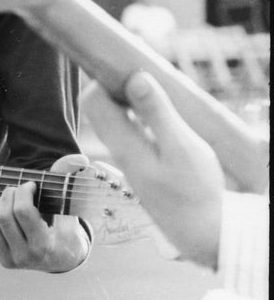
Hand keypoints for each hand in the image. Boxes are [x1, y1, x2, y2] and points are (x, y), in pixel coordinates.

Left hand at [0, 154, 90, 272]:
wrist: (63, 260)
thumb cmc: (68, 231)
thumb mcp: (73, 212)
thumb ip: (70, 185)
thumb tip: (78, 159)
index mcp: (45, 245)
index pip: (23, 212)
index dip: (24, 191)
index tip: (32, 185)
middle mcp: (25, 256)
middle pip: (4, 217)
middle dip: (10, 194)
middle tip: (19, 188)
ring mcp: (10, 259)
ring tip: (10, 199)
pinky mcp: (0, 258)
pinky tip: (1, 214)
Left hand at [82, 71, 223, 267]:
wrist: (205, 232)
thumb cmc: (197, 190)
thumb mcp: (182, 147)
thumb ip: (157, 113)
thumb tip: (135, 78)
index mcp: (123, 146)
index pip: (93, 100)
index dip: (105, 78)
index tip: (130, 68)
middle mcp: (119, 152)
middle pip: (101, 108)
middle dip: (116, 86)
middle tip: (145, 76)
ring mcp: (129, 160)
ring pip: (116, 119)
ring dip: (130, 101)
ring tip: (157, 93)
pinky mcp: (141, 166)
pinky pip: (130, 132)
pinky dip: (140, 117)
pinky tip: (162, 116)